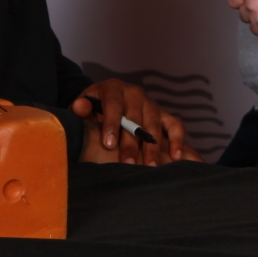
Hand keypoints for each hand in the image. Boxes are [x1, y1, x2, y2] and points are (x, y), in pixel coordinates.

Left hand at [71, 79, 197, 164]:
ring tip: (150, 167)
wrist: (110, 99)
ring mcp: (151, 104)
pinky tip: (175, 157)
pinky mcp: (164, 114)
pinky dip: (178, 140)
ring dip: (153, 147)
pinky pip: (175, 125)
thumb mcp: (84, 104)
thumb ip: (80, 108)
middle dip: (132, 143)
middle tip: (128, 164)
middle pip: (135, 119)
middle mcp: (134, 94)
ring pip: (154, 125)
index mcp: (113, 89)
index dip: (111, 125)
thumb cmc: (94, 108)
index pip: (113, 105)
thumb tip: (80, 107)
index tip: (108, 145)